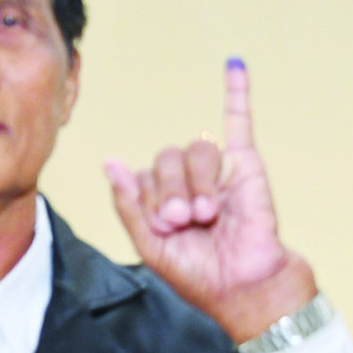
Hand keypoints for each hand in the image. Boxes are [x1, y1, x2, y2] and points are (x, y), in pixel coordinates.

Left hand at [105, 58, 316, 342]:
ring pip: (193, 150)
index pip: (139, 176)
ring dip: (196, 184)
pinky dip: (237, 93)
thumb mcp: (149, 245)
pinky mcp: (244, 165)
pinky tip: (233, 66)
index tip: (163, 231)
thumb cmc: (196, 273)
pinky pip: (238, 122)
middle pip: (163, 158)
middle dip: (169, 192)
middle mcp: (182, 181)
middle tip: (182, 221)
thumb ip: (127, 204)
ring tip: (207, 213)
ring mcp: (212, 171)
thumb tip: (108, 162)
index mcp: (156, 198)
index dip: (147, 201)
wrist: (241, 287)